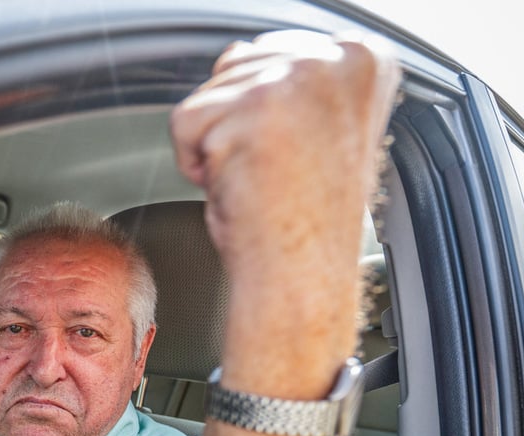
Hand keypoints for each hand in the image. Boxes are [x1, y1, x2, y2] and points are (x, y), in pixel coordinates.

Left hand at [170, 31, 400, 288]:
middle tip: (271, 171)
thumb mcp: (312, 127)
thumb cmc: (304, 218)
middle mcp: (337, 59)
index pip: (265, 51)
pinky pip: (184, 124)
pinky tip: (238, 187)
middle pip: (233, 66)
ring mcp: (299, 79)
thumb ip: (290, 81)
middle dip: (233, 125)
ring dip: (216, 147)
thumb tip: (240, 53)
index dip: (256, 111)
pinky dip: (195, 163)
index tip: (286, 152)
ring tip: (257, 181)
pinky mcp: (256, 108)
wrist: (301, 273)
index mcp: (362, 59)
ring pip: (207, 97)